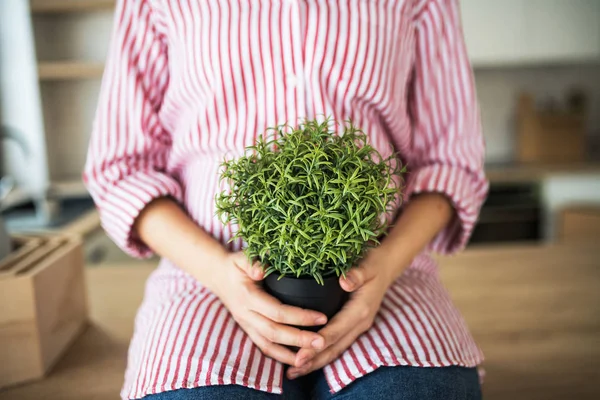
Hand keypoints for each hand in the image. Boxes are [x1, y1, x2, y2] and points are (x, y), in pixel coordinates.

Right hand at [212, 252, 326, 366]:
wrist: (218, 275)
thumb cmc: (236, 265)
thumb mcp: (243, 258)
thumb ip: (253, 262)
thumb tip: (262, 271)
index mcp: (248, 297)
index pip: (276, 311)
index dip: (300, 316)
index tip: (322, 318)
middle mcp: (246, 314)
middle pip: (274, 333)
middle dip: (299, 340)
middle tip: (322, 342)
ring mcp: (246, 325)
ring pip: (268, 345)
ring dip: (290, 354)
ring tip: (313, 356)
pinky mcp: (248, 330)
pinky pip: (264, 347)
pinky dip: (280, 356)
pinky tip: (297, 360)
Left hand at [286, 253, 395, 378]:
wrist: (386, 267)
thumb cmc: (373, 263)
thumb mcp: (367, 265)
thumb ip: (357, 274)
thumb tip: (345, 281)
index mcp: (361, 310)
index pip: (337, 330)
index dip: (318, 342)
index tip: (302, 353)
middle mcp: (360, 323)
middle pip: (335, 347)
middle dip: (314, 359)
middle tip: (293, 368)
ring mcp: (357, 327)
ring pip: (336, 349)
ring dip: (316, 362)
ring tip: (294, 371)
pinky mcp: (352, 327)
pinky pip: (336, 344)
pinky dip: (321, 354)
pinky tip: (306, 360)